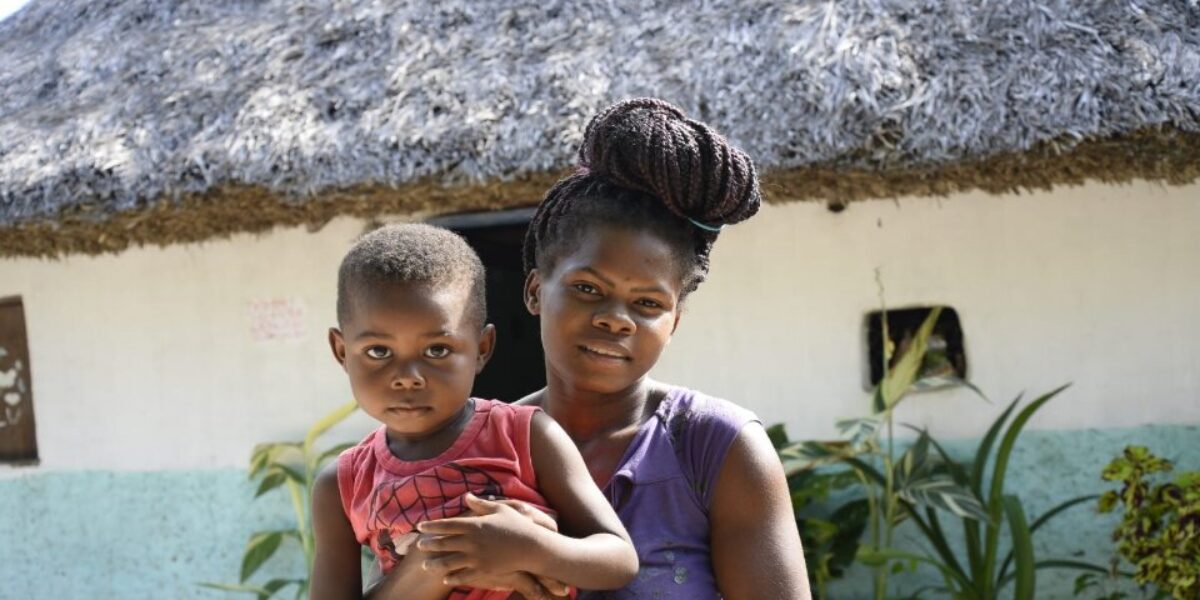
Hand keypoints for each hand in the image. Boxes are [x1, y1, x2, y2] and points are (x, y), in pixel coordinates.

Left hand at [416, 494, 568, 595]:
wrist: (531, 546)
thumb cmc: (516, 525)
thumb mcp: (499, 509)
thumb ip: (480, 504)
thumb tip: (467, 496)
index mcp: (474, 525)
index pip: (447, 525)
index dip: (432, 526)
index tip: (420, 526)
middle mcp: (471, 541)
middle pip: (444, 543)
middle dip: (429, 544)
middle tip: (419, 546)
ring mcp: (476, 557)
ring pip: (449, 562)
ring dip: (435, 564)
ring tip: (425, 565)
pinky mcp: (483, 570)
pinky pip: (463, 575)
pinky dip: (453, 577)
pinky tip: (445, 578)